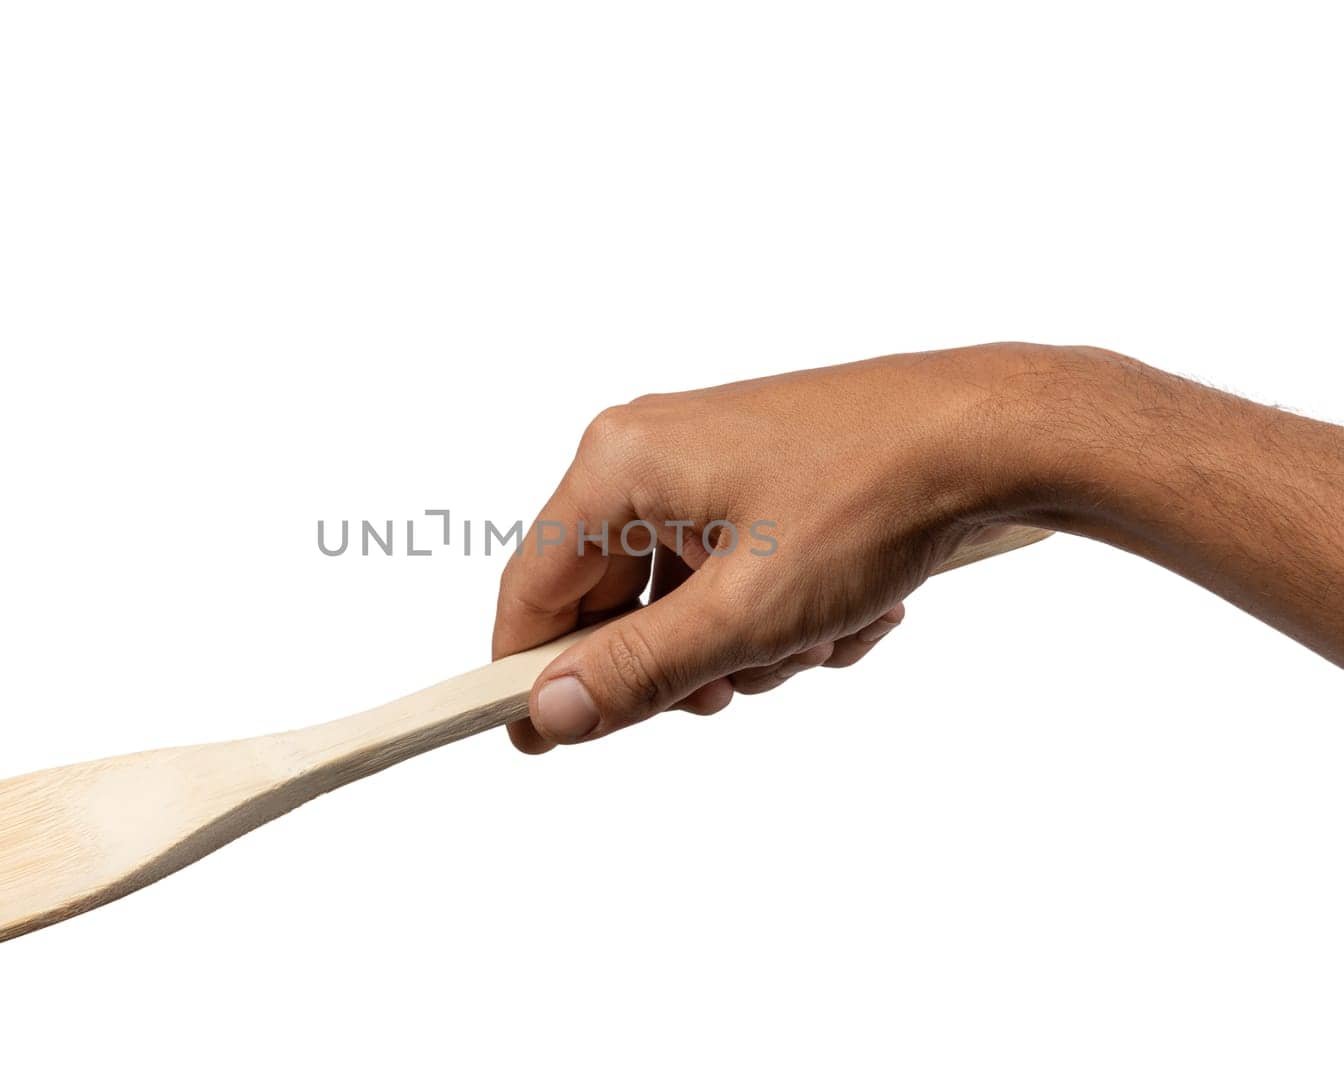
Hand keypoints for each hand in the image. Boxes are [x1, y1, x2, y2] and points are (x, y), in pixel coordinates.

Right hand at [492, 342, 1045, 752]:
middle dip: (683, 660)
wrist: (994, 432)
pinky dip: (782, 613)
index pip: (534, 586)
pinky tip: (846, 610)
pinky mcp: (757, 479)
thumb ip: (639, 670)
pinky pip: (733, 576)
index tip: (534, 738)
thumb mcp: (746, 612)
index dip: (527, 671)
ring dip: (748, 644)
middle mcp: (650, 453)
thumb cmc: (872, 498)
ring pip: (683, 600)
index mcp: (620, 464)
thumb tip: (550, 712)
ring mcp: (707, 463)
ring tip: (820, 633)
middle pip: (614, 600)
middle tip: (739, 682)